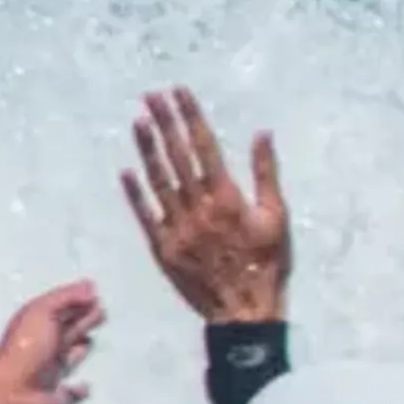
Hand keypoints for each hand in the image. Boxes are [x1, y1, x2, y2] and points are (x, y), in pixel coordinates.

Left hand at [0, 282, 103, 403]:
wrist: (10, 392)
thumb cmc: (25, 348)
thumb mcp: (42, 311)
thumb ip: (67, 297)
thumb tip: (91, 287)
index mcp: (40, 323)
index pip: (62, 307)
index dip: (77, 299)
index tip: (95, 293)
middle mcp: (45, 345)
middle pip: (68, 329)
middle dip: (83, 319)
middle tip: (101, 310)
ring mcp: (50, 372)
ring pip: (70, 356)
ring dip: (80, 348)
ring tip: (93, 339)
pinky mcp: (57, 396)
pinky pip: (71, 392)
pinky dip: (79, 389)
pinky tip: (85, 386)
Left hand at [121, 88, 291, 324]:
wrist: (244, 312)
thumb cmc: (267, 264)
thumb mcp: (276, 216)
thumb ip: (266, 173)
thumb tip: (261, 134)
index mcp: (227, 198)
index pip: (203, 146)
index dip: (190, 116)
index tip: (179, 92)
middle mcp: (198, 209)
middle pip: (177, 157)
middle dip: (164, 122)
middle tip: (151, 96)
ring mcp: (178, 229)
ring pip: (158, 181)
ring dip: (147, 149)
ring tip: (138, 121)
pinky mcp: (164, 248)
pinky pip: (146, 215)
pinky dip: (136, 193)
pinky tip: (127, 170)